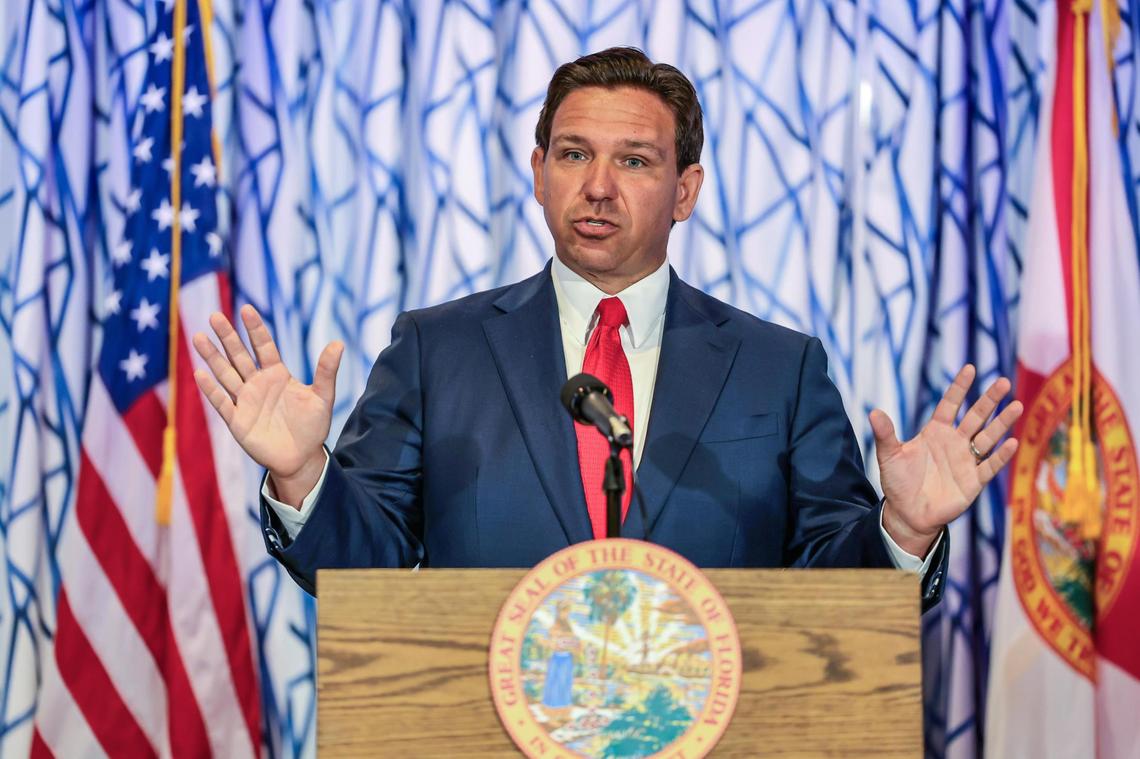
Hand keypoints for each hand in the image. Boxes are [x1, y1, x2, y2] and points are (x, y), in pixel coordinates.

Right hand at [192, 305, 343, 506]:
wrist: (301, 458)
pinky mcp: (237, 421)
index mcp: (277, 374)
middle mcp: (257, 384)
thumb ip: (326, 371)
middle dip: (228, 337)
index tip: (247, 309)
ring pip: (226, 374)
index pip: (264, 346)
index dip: (255, 329)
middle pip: (239, 356)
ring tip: (199, 337)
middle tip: (214, 316)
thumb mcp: (323, 397)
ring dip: (213, 357)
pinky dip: (211, 390)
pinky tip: (200, 374)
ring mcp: (245, 401)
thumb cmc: (312, 426)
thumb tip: (338, 343)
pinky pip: (222, 402)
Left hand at [871, 364, 1022, 556]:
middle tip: (1004, 381)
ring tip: (1017, 405)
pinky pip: (990, 465)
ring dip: (1002, 423)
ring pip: (988, 437)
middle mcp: (955, 442)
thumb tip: (873, 412)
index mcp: (935, 432)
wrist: (908, 513)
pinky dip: (1001, 455)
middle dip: (989, 399)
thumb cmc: (899, 482)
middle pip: (976, 416)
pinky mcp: (974, 481)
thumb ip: (885, 435)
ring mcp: (966, 460)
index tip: (970, 368)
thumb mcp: (889, 456)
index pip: (950, 405)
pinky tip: (1012, 442)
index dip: (959, 388)